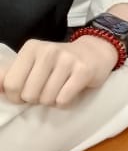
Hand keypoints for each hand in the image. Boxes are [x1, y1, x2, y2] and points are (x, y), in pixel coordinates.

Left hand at [0, 35, 117, 106]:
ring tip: (59, 90)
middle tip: (46, 90)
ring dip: (52, 101)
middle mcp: (48, 51)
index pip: (11, 84)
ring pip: (47, 99)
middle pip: (29, 94)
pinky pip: (63, 100)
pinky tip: (69, 92)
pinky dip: (65, 102)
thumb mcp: (32, 62)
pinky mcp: (83, 71)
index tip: (27, 92)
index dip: (17, 96)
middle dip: (37, 99)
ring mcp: (67, 60)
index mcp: (31, 48)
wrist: (94, 52)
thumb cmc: (59, 62)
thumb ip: (10, 74)